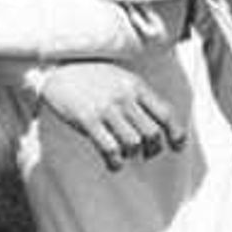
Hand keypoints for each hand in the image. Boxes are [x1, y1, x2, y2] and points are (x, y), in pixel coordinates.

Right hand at [26, 60, 181, 167]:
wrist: (54, 68)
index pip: (166, 114)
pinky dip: (116, 162)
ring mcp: (106, 109)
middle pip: (152, 133)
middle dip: (153, 149)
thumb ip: (138, 96)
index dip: (177, 134)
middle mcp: (124, 97)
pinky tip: (113, 163)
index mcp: (136, 86)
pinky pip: (111, 149)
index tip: (176, 146)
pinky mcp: (88, 120)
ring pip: (133, 144)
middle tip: (145, 153)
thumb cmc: (88, 74)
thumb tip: (157, 122)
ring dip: (132, 155)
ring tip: (124, 155)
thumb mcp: (119, 77)